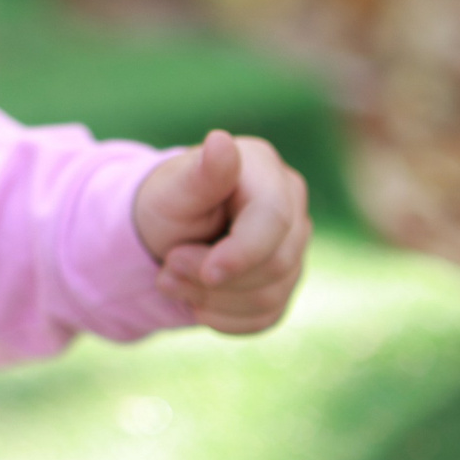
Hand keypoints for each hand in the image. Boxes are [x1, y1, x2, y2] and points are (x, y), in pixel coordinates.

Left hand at [131, 129, 308, 333]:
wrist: (165, 233)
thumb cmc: (167, 203)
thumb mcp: (172, 190)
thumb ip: (200, 174)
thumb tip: (221, 142)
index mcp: (266, 170)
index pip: (274, 219)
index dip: (243, 253)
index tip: (207, 273)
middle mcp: (292, 205)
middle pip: (277, 264)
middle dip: (214, 277)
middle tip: (167, 267)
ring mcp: (294, 245)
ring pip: (272, 296)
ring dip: (212, 299)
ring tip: (171, 277)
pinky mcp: (287, 281)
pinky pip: (266, 317)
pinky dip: (223, 317)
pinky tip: (196, 299)